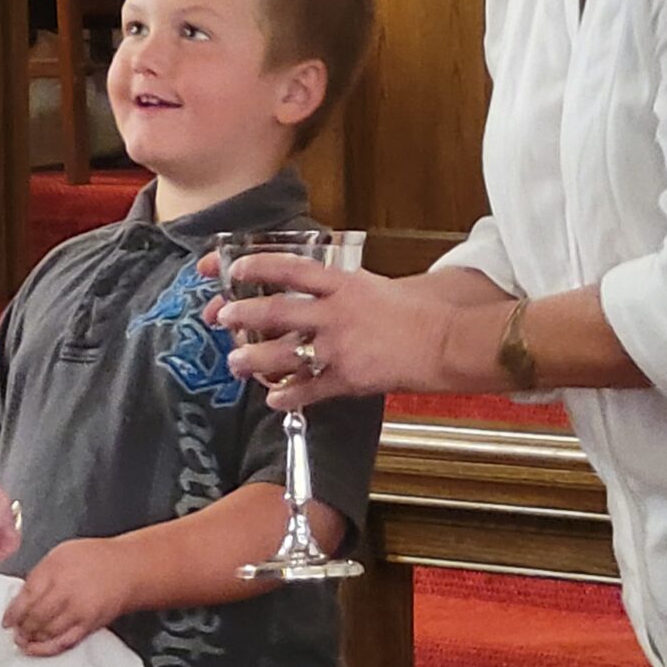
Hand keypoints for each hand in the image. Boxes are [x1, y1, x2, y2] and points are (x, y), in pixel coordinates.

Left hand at [2, 538, 139, 656]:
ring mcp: (78, 610)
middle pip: (35, 616)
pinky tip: (37, 649)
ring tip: (23, 639)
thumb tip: (23, 594)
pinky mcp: (88, 626)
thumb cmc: (95, 558)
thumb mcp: (61, 554)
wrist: (127, 569)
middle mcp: (66, 591)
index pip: (27, 595)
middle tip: (15, 630)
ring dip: (31, 638)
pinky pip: (63, 642)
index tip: (7, 620)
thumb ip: (41, 574)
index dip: (13, 612)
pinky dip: (46, 649)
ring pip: (46, 632)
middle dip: (21, 627)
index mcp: (55, 570)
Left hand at [194, 249, 454, 407]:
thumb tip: (303, 285)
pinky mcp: (348, 379)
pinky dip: (287, 396)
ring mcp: (340, 348)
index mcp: (343, 284)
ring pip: (284, 353)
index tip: (234, 268)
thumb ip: (336, 287)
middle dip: (243, 314)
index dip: (257, 266)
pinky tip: (272, 400)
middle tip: (222, 318)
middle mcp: (336, 314)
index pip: (290, 268)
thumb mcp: (370, 286)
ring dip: (253, 359)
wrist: (444, 342)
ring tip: (235, 362)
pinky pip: (308, 390)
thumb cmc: (411, 313)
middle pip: (277, 311)